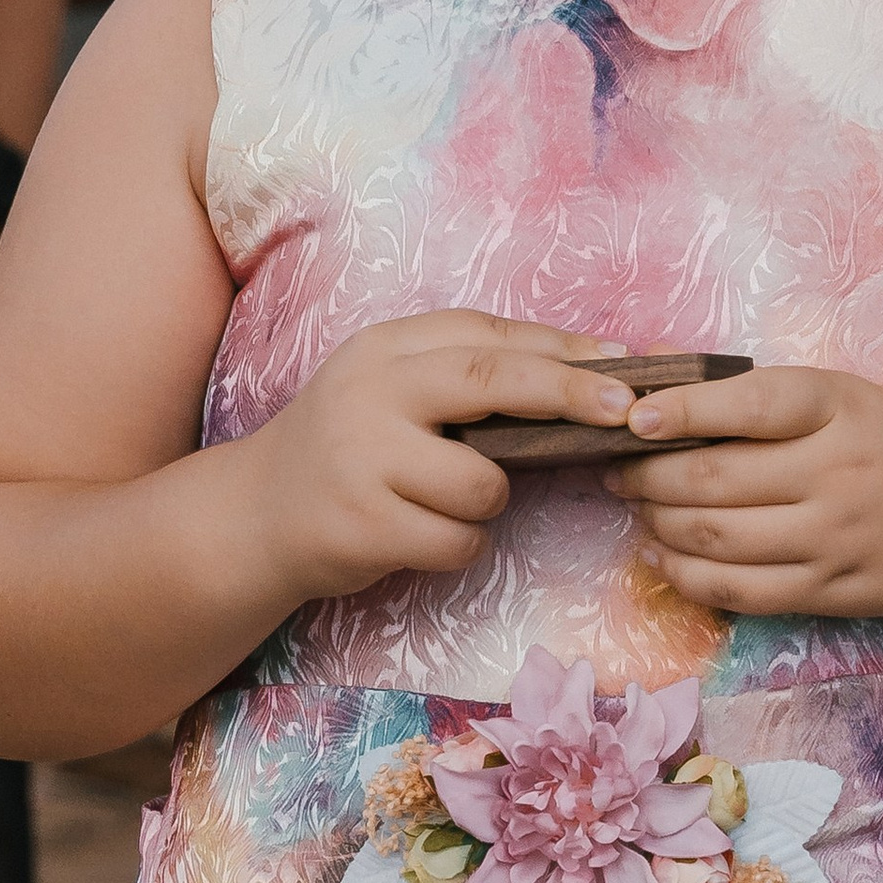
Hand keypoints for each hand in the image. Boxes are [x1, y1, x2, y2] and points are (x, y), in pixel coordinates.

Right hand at [242, 311, 636, 607]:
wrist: (255, 516)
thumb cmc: (349, 450)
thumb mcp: (390, 389)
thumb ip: (465, 374)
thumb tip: (587, 369)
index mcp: (385, 349)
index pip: (487, 336)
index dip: (562, 350)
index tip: (626, 364)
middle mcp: (371, 392)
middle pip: (492, 381)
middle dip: (569, 394)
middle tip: (627, 411)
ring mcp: (363, 459)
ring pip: (484, 484)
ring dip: (488, 505)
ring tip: (446, 504)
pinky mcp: (364, 525)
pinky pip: (458, 541)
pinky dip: (460, 546)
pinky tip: (422, 536)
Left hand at [603, 363, 882, 616]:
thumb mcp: (851, 396)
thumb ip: (768, 395)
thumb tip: (664, 384)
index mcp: (840, 407)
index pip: (747, 404)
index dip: (681, 412)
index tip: (633, 416)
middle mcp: (837, 472)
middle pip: (714, 479)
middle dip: (648, 476)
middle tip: (618, 468)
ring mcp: (833, 538)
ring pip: (716, 538)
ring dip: (659, 523)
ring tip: (639, 508)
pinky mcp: (831, 590)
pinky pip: (740, 591)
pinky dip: (687, 576)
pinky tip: (663, 558)